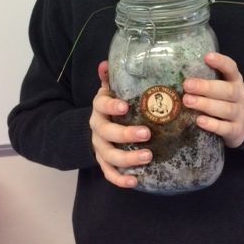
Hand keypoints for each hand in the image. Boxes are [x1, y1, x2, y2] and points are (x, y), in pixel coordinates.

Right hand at [89, 61, 151, 187]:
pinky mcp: (103, 162)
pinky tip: (135, 181)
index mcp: (99, 108)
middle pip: (107, 133)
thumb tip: (105, 62)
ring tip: (148, 157)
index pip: (101, 105)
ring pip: (109, 156)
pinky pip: (109, 173)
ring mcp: (99, 147)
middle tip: (147, 134)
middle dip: (126, 135)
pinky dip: (120, 179)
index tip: (124, 106)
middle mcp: (97, 128)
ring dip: (127, 159)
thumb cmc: (111, 105)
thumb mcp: (110, 90)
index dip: (111, 106)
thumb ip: (110, 77)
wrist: (95, 127)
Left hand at [182, 52, 243, 147]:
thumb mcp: (221, 86)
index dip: (220, 62)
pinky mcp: (235, 131)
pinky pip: (224, 128)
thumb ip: (206, 79)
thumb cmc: (225, 100)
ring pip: (225, 109)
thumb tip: (176, 70)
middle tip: (187, 85)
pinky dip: (212, 125)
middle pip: (227, 90)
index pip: (231, 68)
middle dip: (206, 87)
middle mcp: (239, 96)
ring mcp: (239, 114)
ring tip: (187, 101)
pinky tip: (199, 121)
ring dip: (205, 104)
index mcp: (235, 81)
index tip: (206, 56)